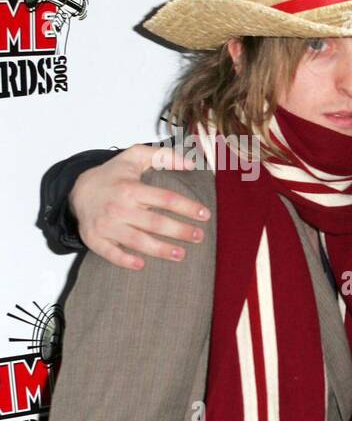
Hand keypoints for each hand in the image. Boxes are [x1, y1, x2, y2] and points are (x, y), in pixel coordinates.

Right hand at [69, 144, 208, 269]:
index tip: (205, 214)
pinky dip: (124, 260)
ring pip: (136, 240)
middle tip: (199, 237)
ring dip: (160, 249)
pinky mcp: (94, 238)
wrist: (77, 190)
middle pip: (154, 222)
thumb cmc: (113, 176)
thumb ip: (162, 156)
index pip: (165, 198)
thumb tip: (190, 163)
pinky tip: (141, 265)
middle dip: (179, 231)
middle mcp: (119, 207)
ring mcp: (106, 224)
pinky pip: (110, 252)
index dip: (187, 207)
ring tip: (181, 254)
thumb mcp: (134, 157)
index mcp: (131, 188)